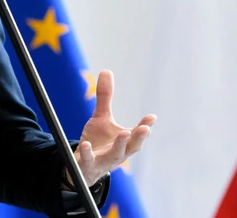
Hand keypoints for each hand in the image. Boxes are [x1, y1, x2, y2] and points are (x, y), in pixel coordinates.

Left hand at [67, 70, 154, 187]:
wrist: (84, 165)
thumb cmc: (98, 141)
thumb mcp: (101, 118)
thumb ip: (105, 97)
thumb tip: (107, 70)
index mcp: (125, 141)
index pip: (138, 134)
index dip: (145, 126)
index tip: (152, 117)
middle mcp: (119, 152)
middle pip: (132, 146)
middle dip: (139, 137)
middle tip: (145, 128)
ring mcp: (105, 160)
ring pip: (115, 154)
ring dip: (120, 145)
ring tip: (123, 133)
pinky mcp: (89, 164)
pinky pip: (89, 160)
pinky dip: (88, 153)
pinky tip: (85, 145)